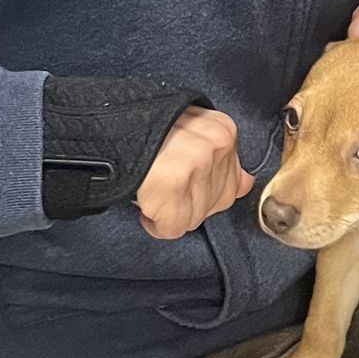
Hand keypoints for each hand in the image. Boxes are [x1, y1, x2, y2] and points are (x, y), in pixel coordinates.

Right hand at [135, 107, 252, 240]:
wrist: (112, 130)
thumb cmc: (147, 133)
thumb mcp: (193, 135)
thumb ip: (224, 161)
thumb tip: (246, 183)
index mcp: (224, 130)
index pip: (228, 184)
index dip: (200, 187)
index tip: (182, 176)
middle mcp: (216, 145)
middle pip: (211, 203)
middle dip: (187, 198)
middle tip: (164, 179)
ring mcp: (197, 165)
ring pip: (193, 217)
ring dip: (169, 208)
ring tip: (153, 184)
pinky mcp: (173, 185)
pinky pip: (171, 227)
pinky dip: (154, 222)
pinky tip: (147, 199)